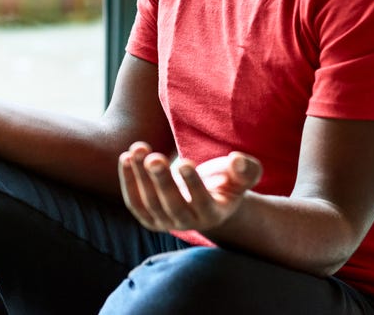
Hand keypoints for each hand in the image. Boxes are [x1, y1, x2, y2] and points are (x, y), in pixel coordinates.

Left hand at [118, 141, 261, 233]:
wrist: (208, 198)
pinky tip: (126, 157)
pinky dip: (128, 181)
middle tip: (154, 158)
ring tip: (138, 149)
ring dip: (140, 176)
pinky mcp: (148, 217)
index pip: (201, 202)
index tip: (184, 162)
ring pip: (150, 202)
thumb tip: (237, 160)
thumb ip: (246, 169)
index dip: (192, 184)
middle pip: (172, 205)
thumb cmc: (228, 181)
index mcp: (213, 214)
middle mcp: (188, 223)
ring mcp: (165, 222)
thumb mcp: (243, 175)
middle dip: (161, 181)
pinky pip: (135, 202)